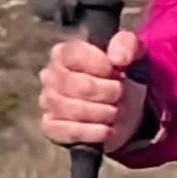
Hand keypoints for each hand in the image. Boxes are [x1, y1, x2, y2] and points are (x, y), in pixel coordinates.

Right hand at [32, 34, 153, 157]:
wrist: (117, 106)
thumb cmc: (117, 74)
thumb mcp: (128, 52)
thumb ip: (126, 44)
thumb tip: (118, 58)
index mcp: (64, 52)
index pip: (76, 55)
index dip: (102, 65)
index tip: (117, 71)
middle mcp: (50, 75)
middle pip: (82, 86)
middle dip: (110, 93)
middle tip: (120, 94)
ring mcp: (48, 102)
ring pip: (77, 111)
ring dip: (106, 113)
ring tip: (115, 111)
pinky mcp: (50, 127)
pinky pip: (71, 132)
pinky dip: (94, 132)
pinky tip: (106, 128)